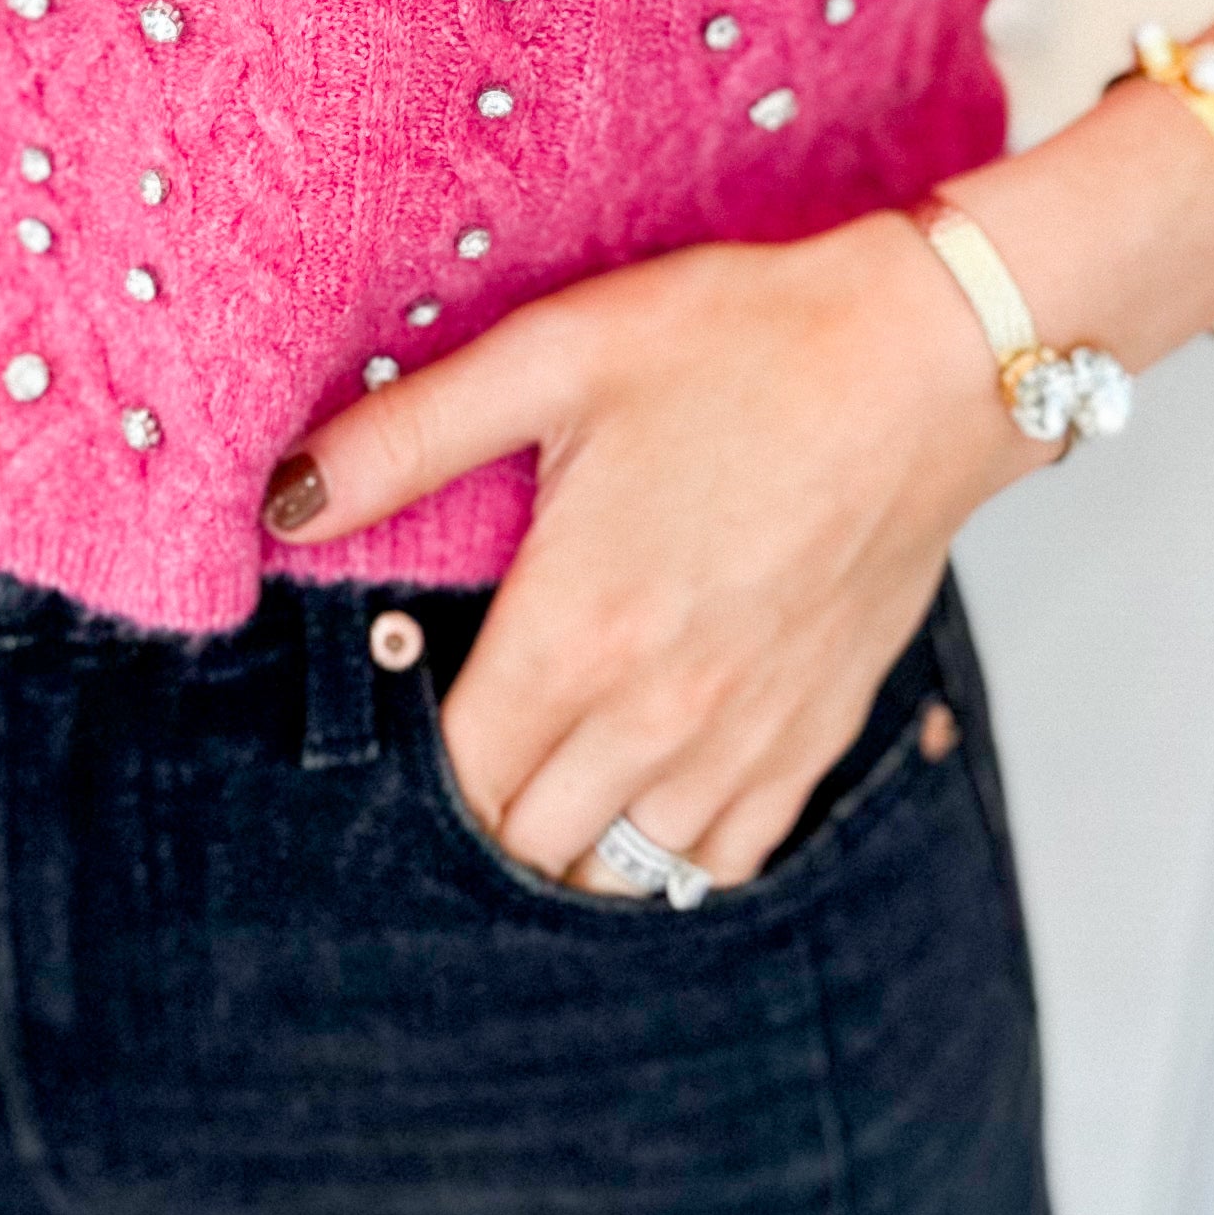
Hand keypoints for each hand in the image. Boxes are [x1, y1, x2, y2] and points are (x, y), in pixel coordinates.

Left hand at [263, 210, 1039, 890]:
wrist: (930, 360)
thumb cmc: (741, 343)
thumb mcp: (553, 356)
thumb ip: (407, 440)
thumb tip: (283, 502)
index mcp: (577, 632)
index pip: (455, 780)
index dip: (408, 766)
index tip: (397, 714)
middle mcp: (657, 716)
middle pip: (528, 844)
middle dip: (481, 811)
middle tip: (461, 738)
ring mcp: (745, 739)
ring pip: (622, 870)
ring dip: (569, 839)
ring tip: (542, 767)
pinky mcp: (816, 735)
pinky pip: (724, 858)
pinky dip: (671, 847)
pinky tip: (643, 783)